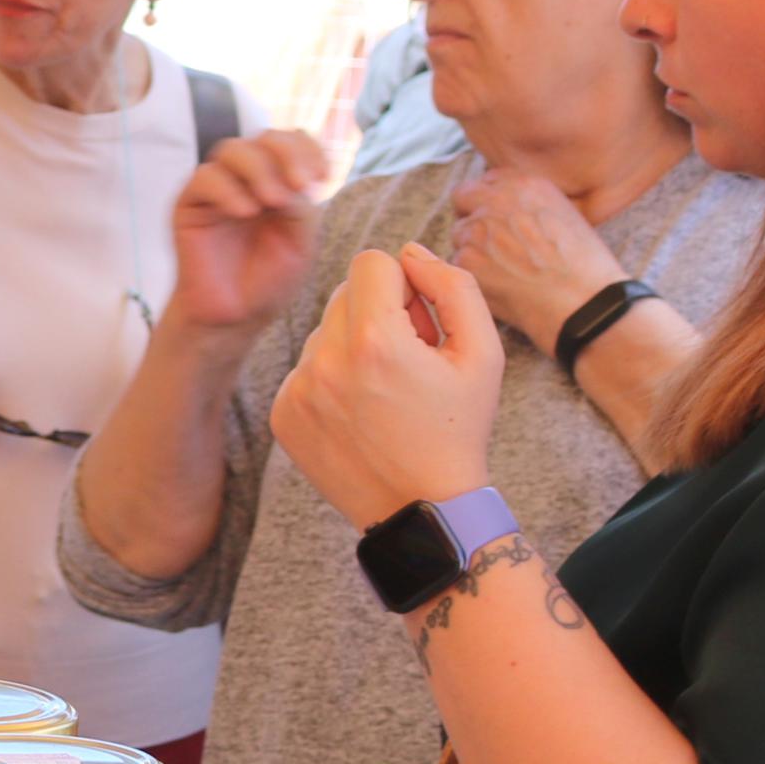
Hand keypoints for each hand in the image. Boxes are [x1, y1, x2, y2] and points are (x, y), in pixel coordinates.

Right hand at [168, 132, 332, 333]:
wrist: (232, 317)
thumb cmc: (266, 282)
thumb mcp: (299, 242)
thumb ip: (300, 206)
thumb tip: (290, 178)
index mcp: (278, 182)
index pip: (292, 142)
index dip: (309, 150)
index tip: (323, 177)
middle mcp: (246, 179)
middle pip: (264, 137)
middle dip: (287, 155)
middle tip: (300, 185)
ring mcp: (216, 189)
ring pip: (232, 149)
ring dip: (258, 168)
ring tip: (272, 202)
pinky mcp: (189, 205)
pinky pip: (205, 178)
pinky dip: (228, 190)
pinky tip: (244, 212)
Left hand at [270, 244, 504, 527]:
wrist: (423, 511)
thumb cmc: (459, 429)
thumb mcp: (482, 354)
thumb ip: (453, 286)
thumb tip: (411, 252)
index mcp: (375, 341)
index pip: (372, 262)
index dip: (405, 284)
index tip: (420, 321)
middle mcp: (325, 361)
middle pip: (345, 292)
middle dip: (380, 312)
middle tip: (409, 358)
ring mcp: (297, 390)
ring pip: (323, 330)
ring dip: (353, 345)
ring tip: (385, 391)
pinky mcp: (282, 413)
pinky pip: (305, 367)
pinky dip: (331, 378)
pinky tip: (360, 412)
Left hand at [449, 168, 624, 351]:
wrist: (586, 302)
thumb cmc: (585, 267)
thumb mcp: (567, 215)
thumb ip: (530, 205)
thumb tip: (510, 211)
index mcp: (524, 184)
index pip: (488, 180)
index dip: (490, 201)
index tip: (498, 218)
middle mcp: (497, 199)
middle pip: (463, 197)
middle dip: (470, 215)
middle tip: (488, 242)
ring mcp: (477, 228)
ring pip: (458, 233)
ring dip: (472, 249)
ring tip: (504, 271)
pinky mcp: (465, 259)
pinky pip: (456, 263)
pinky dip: (472, 275)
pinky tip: (499, 286)